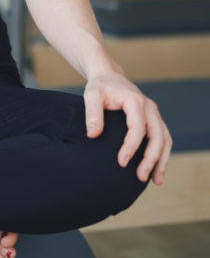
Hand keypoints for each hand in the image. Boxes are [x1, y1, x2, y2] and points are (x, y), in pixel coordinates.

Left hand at [83, 70, 172, 185]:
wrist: (109, 76)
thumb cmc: (100, 86)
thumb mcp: (91, 95)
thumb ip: (92, 113)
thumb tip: (93, 135)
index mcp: (135, 101)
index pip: (138, 128)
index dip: (131, 147)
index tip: (121, 162)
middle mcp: (149, 107)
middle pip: (157, 136)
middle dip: (151, 159)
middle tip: (140, 177)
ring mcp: (154, 114)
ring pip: (165, 139)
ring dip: (162, 160)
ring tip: (156, 181)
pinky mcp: (153, 119)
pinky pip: (163, 138)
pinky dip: (162, 154)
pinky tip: (156, 170)